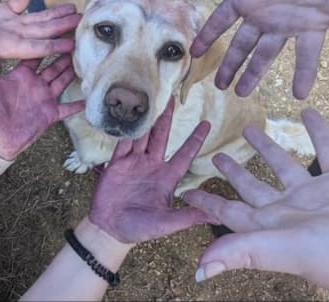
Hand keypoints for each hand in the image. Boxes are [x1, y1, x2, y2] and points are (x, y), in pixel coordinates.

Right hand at [0, 0, 80, 64]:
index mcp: (6, 46)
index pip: (36, 48)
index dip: (54, 45)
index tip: (73, 44)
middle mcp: (13, 36)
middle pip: (44, 31)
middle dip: (64, 27)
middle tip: (84, 21)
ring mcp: (10, 24)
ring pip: (38, 18)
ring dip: (55, 13)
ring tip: (73, 8)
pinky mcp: (3, 13)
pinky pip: (19, 3)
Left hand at [0, 36, 84, 159]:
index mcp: (21, 75)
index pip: (37, 55)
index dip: (47, 44)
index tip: (58, 31)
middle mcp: (35, 84)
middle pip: (54, 66)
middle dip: (65, 55)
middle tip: (78, 41)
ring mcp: (44, 99)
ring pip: (63, 81)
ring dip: (73, 72)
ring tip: (86, 60)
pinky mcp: (51, 114)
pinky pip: (69, 108)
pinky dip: (79, 104)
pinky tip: (90, 97)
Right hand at [89, 98, 214, 243]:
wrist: (110, 230)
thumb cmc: (140, 228)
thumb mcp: (167, 223)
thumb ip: (189, 216)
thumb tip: (218, 216)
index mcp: (167, 177)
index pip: (185, 154)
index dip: (195, 139)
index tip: (206, 123)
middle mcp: (152, 165)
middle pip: (162, 136)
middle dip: (167, 118)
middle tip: (172, 98)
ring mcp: (134, 162)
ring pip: (142, 135)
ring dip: (147, 119)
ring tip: (150, 99)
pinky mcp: (117, 163)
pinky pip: (123, 143)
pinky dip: (126, 130)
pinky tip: (129, 115)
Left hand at [184, 109, 328, 300]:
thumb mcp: (288, 249)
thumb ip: (244, 251)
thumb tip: (201, 269)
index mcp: (273, 227)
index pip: (230, 212)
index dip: (208, 202)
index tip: (187, 191)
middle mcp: (291, 210)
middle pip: (253, 187)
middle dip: (234, 172)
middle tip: (216, 156)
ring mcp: (318, 195)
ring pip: (286, 164)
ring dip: (268, 147)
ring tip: (250, 129)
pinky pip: (328, 150)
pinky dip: (319, 132)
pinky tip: (308, 114)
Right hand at [189, 0, 328, 98]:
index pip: (221, 21)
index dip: (207, 37)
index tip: (194, 54)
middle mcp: (265, 11)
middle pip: (242, 45)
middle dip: (230, 65)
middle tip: (219, 86)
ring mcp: (289, 19)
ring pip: (267, 54)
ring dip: (255, 74)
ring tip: (243, 93)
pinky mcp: (315, 23)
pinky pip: (308, 54)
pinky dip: (304, 73)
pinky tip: (299, 93)